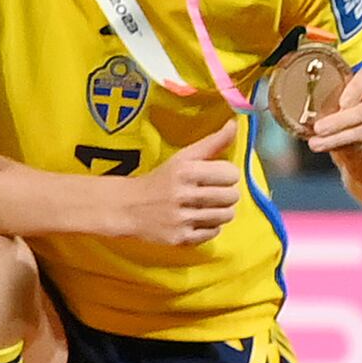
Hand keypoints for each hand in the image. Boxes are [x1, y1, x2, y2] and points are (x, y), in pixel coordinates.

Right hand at [114, 129, 244, 246]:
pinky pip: (214, 233)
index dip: (225, 175)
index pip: (231, 173)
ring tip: (204, 207)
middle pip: (232, 196)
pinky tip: (195, 220)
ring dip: (219, 211)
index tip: (213, 176)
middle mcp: (183, 195)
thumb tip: (235, 124)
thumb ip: (212, 143)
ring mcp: (182, 218)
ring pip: (226, 216)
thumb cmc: (159, 180)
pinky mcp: (180, 238)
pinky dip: (209, 227)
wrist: (125, 207)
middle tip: (209, 193)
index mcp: (185, 171)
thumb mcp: (182, 158)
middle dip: (224, 194)